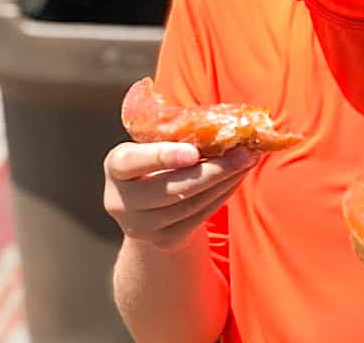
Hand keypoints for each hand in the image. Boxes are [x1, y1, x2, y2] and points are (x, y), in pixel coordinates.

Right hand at [103, 141, 256, 251]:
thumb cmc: (156, 161)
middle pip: (170, 189)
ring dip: (224, 181)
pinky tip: (237, 177)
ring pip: (190, 204)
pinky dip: (222, 195)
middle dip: (212, 171)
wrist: (145, 207)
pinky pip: (199, 217)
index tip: (193, 152)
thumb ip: (175, 135)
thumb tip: (226, 122)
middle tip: (244, 153)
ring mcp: (141, 227)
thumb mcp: (152, 145)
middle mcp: (120, 201)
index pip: (132, 161)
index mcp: (115, 166)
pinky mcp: (163, 241)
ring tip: (248, 160)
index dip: (162, 157)